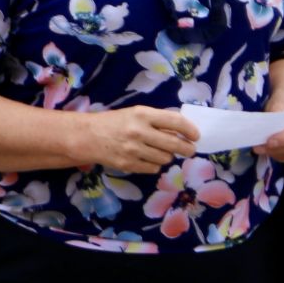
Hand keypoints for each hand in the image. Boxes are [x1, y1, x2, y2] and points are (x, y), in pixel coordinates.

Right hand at [77, 106, 198, 173]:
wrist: (88, 137)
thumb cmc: (115, 122)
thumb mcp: (135, 114)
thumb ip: (157, 121)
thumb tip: (183, 132)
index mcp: (142, 114)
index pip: (175, 122)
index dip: (190, 130)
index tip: (196, 136)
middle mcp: (139, 131)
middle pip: (174, 144)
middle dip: (186, 149)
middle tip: (189, 150)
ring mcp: (133, 150)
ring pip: (165, 158)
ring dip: (168, 156)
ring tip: (162, 152)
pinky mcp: (127, 164)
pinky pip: (153, 168)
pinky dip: (155, 164)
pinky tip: (149, 159)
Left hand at [256, 89, 283, 162]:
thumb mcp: (280, 100)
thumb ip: (277, 111)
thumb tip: (270, 128)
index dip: (283, 139)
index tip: (268, 142)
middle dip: (277, 149)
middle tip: (258, 148)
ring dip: (277, 154)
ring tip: (262, 150)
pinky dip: (282, 157)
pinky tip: (271, 152)